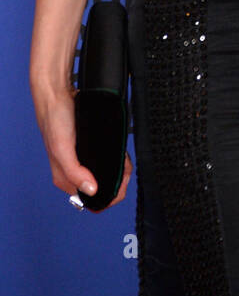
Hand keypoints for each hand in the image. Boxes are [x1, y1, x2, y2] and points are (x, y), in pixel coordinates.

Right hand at [33, 84, 132, 209]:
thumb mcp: (61, 148)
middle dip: (118, 181)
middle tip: (125, 167)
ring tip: (125, 160)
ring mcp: (82, 160)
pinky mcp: (89, 148)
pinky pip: (106, 159)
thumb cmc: (55, 121)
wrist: (57, 96)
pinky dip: (117, 158)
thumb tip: (90, 190)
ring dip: (119, 169)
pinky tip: (122, 154)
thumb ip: (74, 172)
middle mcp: (74, 172)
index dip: (110, 194)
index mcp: (65, 179)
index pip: (92, 200)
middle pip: (102, 187)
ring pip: (106, 173)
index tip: (121, 180)